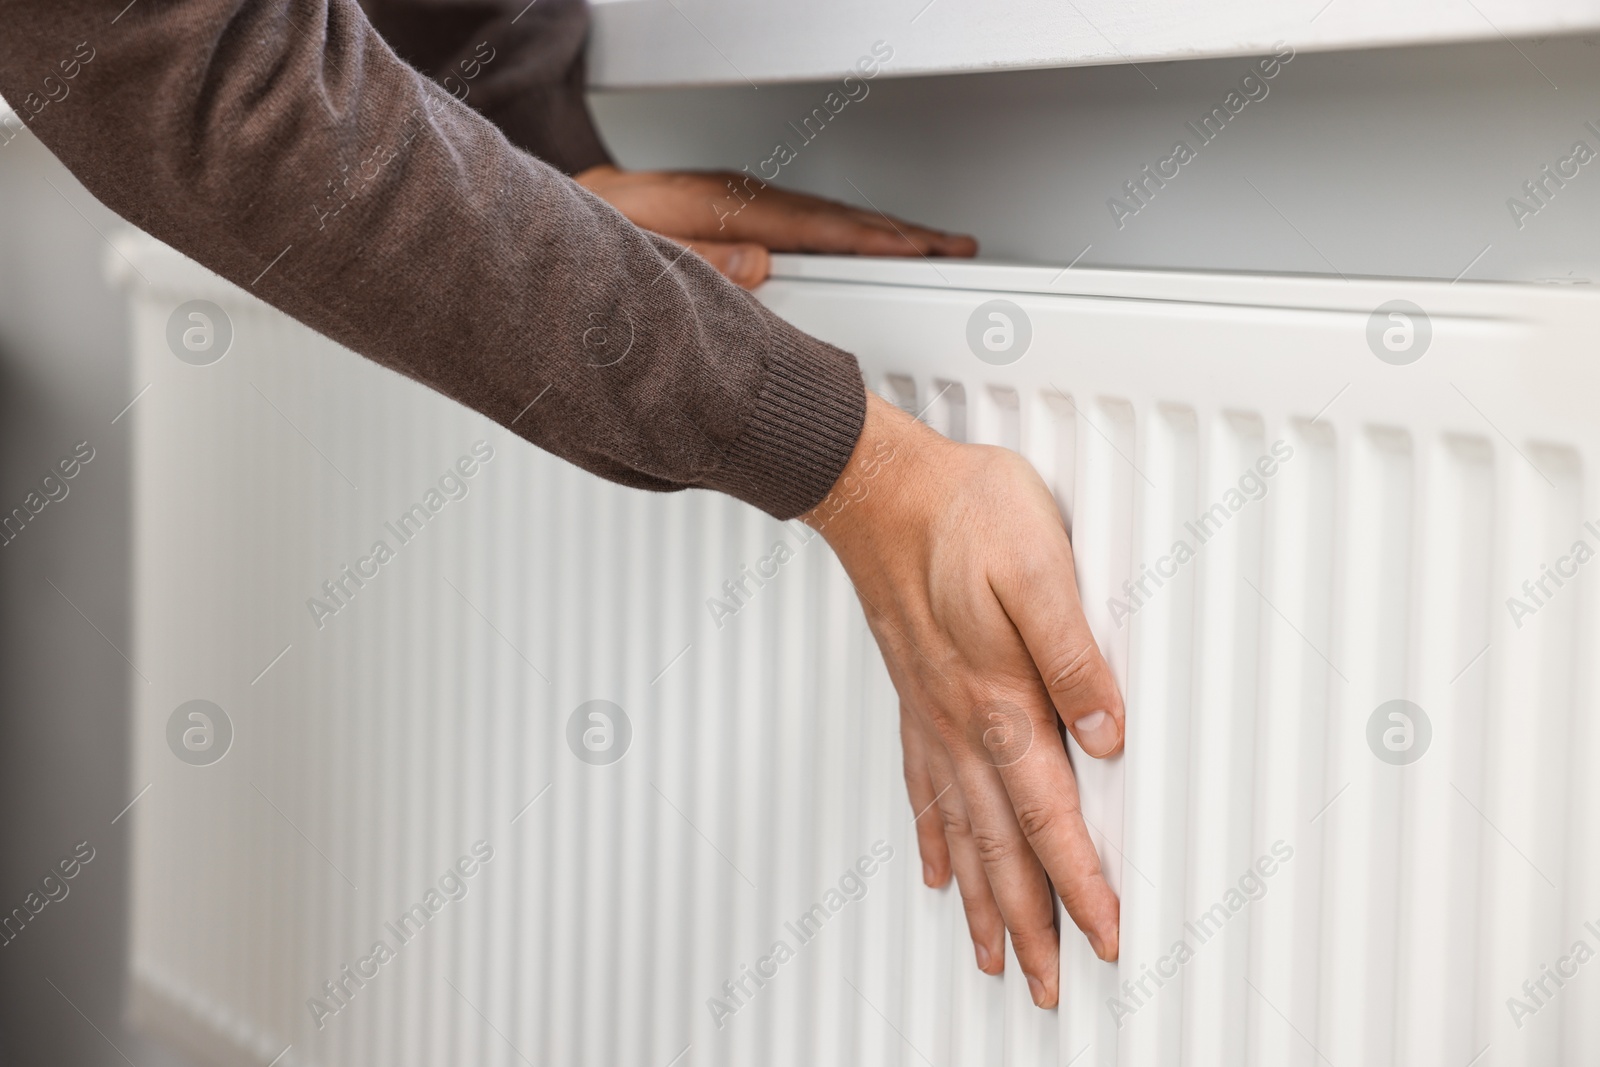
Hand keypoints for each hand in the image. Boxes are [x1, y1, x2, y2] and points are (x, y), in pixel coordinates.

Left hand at [573, 165, 977, 287]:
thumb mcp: (636, 255)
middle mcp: (736, 198)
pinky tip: (867, 246)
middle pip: (835, 216)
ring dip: (881, 232)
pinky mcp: (736, 211)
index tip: (920, 251)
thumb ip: (697, 261)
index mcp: (721, 206)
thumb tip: (760, 266)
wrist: (561, 212)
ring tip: (931, 248)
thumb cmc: (594, 235)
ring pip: (826, 217)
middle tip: (955, 247)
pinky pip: (807, 221)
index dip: (872, 240)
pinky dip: (847, 232)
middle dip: (900, 232)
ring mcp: (739, 201)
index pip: (814, 225)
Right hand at [804, 390, 1123, 1007]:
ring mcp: (930, 714)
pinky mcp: (914, 694)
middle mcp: (959, 722)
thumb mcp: (1039, 567)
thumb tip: (1109, 731)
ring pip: (958, 834)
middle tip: (1048, 985)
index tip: (1106, 936)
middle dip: (1028, 925)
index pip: (1048, 814)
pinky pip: (920, 789)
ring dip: (979, 903)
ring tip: (993, 955)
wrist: (877, 485)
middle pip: (999, 848)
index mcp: (998, 697)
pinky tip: (934, 868)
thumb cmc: (959, 513)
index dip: (1081, 882)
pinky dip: (932, 841)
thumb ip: (1072, 654)